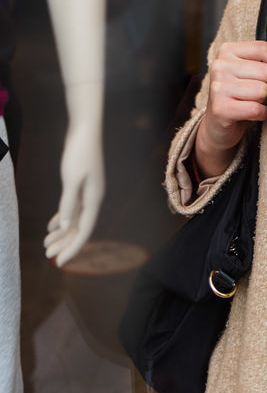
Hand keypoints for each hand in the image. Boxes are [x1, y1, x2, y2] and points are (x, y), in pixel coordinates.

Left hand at [43, 123, 103, 267]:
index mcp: (94, 198)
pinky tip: (51, 226)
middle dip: (64, 243)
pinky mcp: (81, 184)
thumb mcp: (72, 180)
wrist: (85, 129)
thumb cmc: (79, 153)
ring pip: (75, 218)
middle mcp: (93, 197)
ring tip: (45, 244)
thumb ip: (69, 205)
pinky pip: (72, 207)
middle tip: (47, 256)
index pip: (85, 230)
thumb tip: (66, 227)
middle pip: (79, 227)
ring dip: (61, 232)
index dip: (72, 247)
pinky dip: (62, 218)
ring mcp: (88, 191)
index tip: (59, 262)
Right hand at [197, 40, 266, 174]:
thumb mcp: (247, 70)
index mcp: (227, 51)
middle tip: (255, 93)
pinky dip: (260, 114)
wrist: (218, 125)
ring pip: (262, 90)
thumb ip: (263, 61)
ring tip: (251, 102)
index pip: (263, 49)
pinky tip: (251, 114)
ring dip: (262, 101)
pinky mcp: (221, 109)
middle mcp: (219, 66)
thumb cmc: (239, 94)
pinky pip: (255, 109)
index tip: (266, 75)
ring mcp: (218, 87)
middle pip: (265, 71)